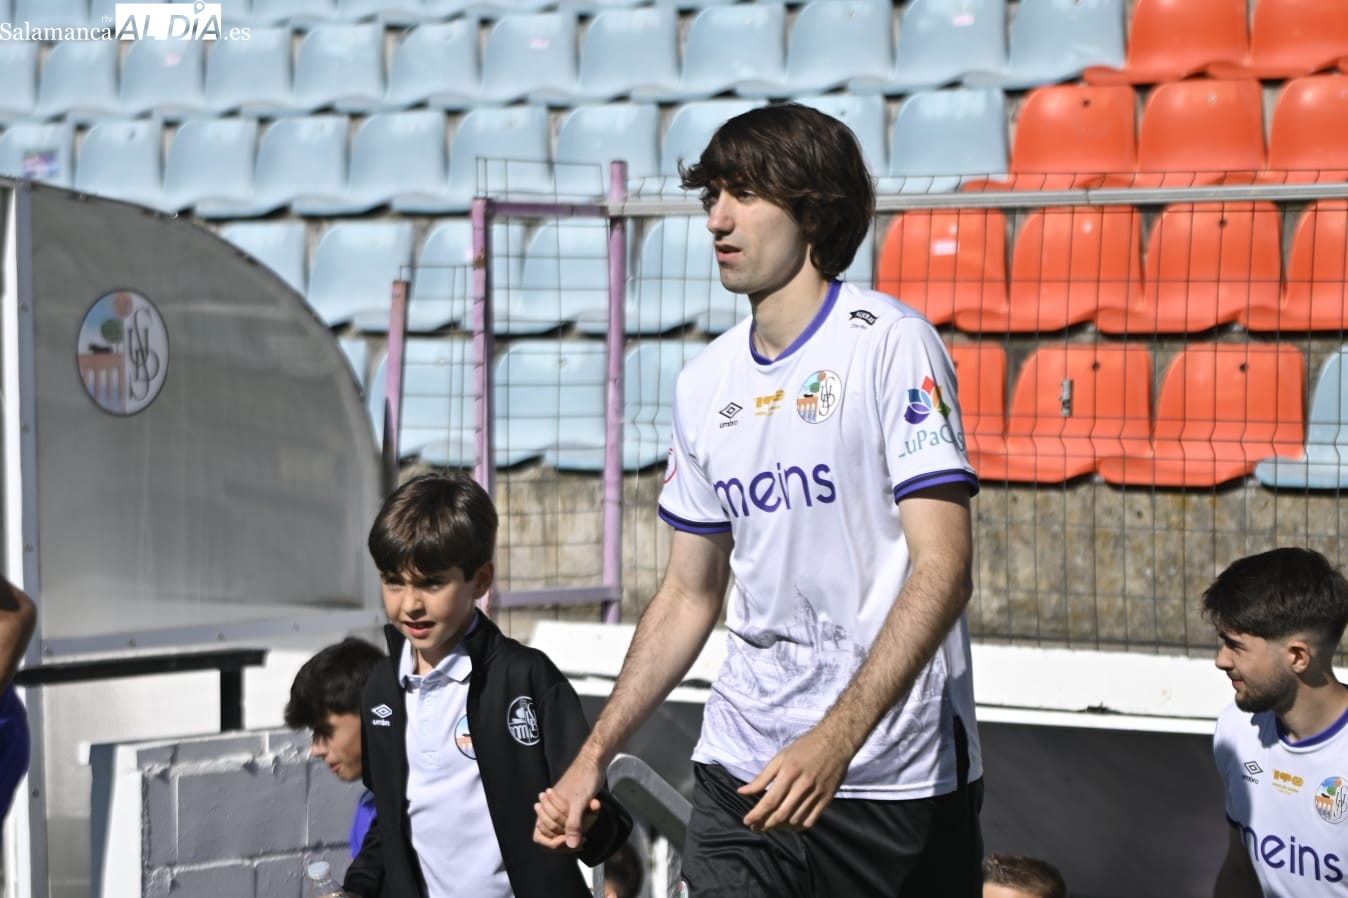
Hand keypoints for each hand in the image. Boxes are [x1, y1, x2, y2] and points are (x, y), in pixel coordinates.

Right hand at [533, 755, 605, 850]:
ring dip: (577, 829)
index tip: (571, 841)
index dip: (555, 844)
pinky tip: (588, 823)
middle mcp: (551, 809)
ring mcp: (561, 807)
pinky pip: (573, 821)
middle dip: (569, 837)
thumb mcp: (579, 802)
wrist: (593, 762)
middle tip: (584, 838)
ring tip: (587, 830)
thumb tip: (571, 845)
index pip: (541, 836)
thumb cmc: (584, 778)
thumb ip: (574, 824)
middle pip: (553, 835)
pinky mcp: (572, 805)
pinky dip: (582, 823)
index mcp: (548, 808)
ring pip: (563, 829)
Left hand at [737, 725, 852, 831]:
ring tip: (770, 825)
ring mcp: (816, 794)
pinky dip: (798, 826)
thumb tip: (742, 791)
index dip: (757, 814)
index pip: (770, 801)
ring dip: (780, 827)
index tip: (747, 821)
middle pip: (781, 814)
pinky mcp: (827, 799)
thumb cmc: (805, 747)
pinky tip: (790, 824)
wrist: (836, 742)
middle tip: (755, 827)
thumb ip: (762, 777)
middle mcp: (803, 785)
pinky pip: (811, 820)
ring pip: (795, 820)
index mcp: (789, 773)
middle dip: (765, 824)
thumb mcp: (780, 757)